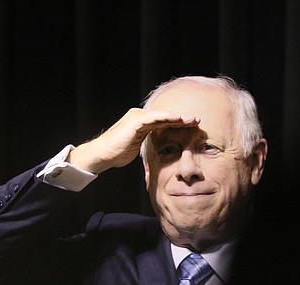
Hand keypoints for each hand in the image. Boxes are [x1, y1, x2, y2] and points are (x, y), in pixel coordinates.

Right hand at [68, 108, 199, 174]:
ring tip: (192, 119)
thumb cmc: (117, 153)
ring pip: (162, 115)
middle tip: (197, 120)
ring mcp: (137, 117)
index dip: (177, 124)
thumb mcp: (137, 147)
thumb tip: (158, 149)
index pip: (163, 122)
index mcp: (141, 122)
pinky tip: (178, 119)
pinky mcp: (135, 121)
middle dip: (181, 119)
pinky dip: (167, 117)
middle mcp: (140, 117)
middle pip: (165, 117)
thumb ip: (147, 143)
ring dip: (178, 117)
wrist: (103, 154)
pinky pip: (154, 117)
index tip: (191, 127)